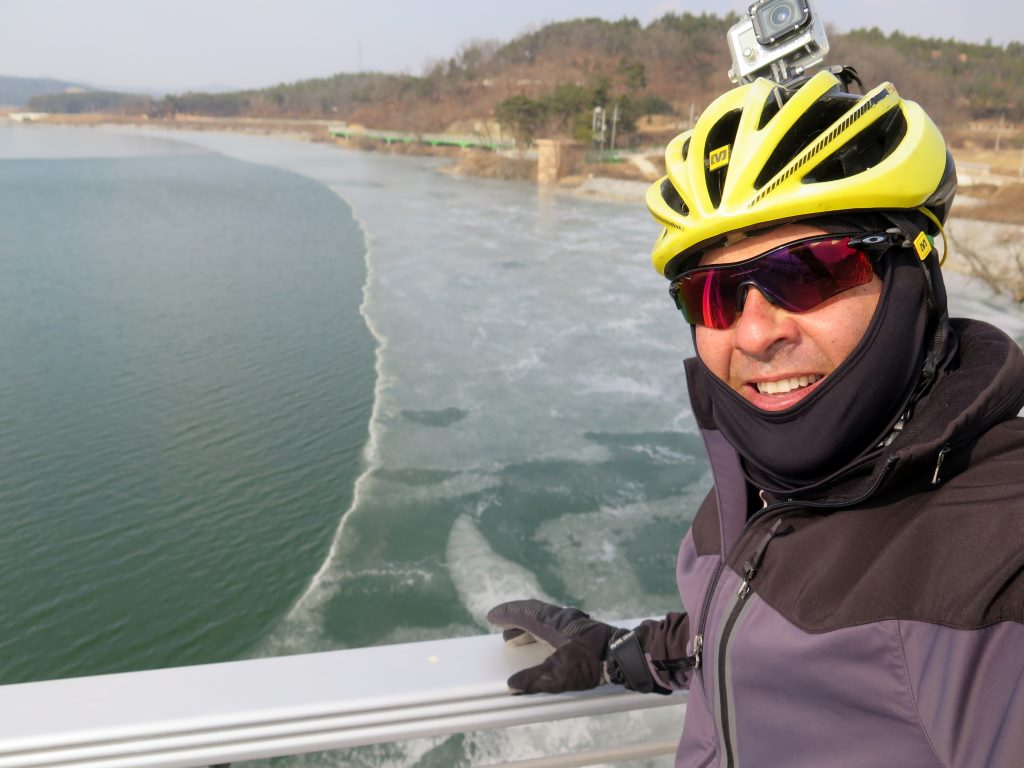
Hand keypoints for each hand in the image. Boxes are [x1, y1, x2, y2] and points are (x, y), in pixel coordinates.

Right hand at [487, 598, 624, 693]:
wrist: (623, 655)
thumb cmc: (590, 663)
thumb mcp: (558, 675)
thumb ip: (533, 680)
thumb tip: (512, 685)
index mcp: (550, 623)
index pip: (522, 613)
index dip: (506, 615)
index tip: (491, 616)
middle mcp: (560, 616)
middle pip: (532, 613)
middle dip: (515, 621)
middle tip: (502, 632)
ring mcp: (573, 621)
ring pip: (544, 619)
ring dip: (528, 628)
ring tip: (517, 640)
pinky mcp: (583, 628)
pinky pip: (554, 625)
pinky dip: (542, 632)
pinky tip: (545, 644)